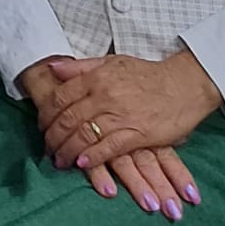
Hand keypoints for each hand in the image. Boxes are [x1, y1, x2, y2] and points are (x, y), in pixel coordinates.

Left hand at [21, 58, 200, 217]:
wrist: (182, 85)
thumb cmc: (146, 74)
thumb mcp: (111, 62)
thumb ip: (81, 67)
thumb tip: (53, 68)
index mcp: (96, 77)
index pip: (61, 97)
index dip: (47, 114)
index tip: (42, 125)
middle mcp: (104, 96)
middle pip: (68, 118)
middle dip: (53, 136)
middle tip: (47, 148)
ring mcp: (120, 115)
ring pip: (84, 135)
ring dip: (67, 151)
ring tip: (59, 161)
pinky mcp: (137, 134)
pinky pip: (108, 148)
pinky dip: (92, 157)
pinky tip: (81, 163)